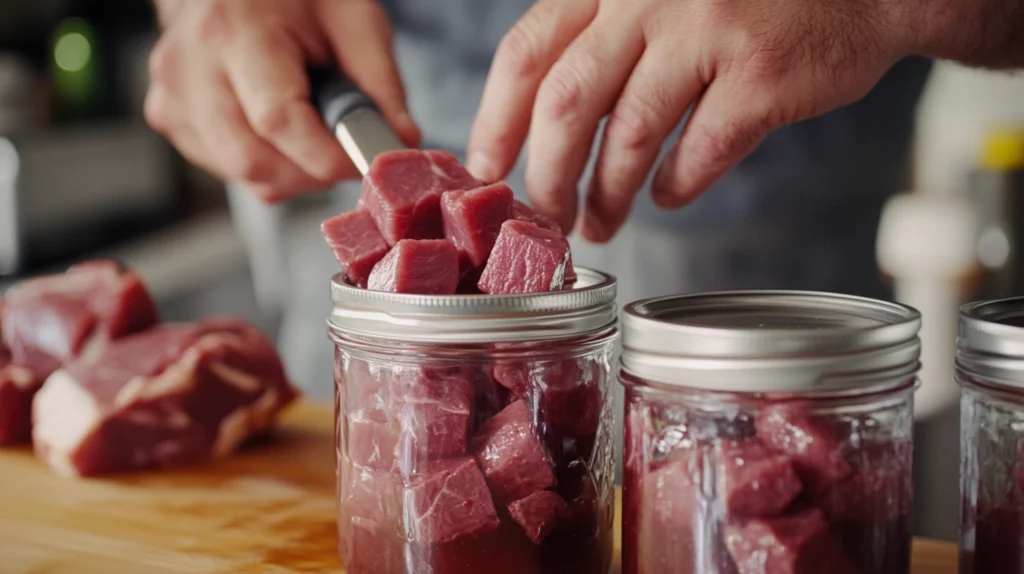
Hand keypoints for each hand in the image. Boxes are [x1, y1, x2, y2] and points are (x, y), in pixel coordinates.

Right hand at [145, 0, 419, 201]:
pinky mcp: (171, 119)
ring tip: (311, 127)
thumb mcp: (352, 20)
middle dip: (313, 173)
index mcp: (234, 32)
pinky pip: (230, 171)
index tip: (367, 162)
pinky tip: (280, 129)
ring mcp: (173, 97)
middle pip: (254, 163)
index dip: (328, 156)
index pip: (277, 120)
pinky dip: (269, 165)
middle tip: (344, 152)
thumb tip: (400, 144)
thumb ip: (380, 84)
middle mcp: (191, 68)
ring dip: (294, 172)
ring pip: (245, 176)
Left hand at [466, 0, 913, 240]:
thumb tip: (540, 123)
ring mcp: (706, 32)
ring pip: (628, 136)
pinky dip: (676, 186)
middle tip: (546, 216)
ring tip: (601, 225)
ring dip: (606, 194)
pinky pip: (698, 153)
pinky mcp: (760, 74)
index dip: (496, 121)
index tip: (486, 171)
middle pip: (565, 103)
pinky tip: (669, 196)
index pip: (526, 53)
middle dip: (547, 175)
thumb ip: (602, 35)